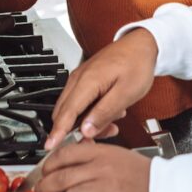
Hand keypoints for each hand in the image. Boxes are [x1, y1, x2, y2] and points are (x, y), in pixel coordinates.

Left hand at [36, 140, 155, 191]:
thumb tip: (70, 156)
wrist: (166, 191)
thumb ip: (93, 154)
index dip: (48, 164)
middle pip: (59, 177)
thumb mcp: (117, 154)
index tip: (44, 171)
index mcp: (101, 152)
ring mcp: (102, 188)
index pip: (64, 154)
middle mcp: (100, 168)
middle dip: (45, 187)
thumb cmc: (144, 175)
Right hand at [46, 29, 157, 148]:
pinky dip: (90, 113)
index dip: (58, 132)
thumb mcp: (126, 94)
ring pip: (73, 109)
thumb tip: (86, 129)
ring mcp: (80, 79)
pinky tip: (108, 113)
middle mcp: (79, 79)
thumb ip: (104, 113)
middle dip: (76, 131)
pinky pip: (80, 102)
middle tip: (95, 140)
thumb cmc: (137, 64)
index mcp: (87, 81)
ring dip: (87, 122)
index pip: (67, 113)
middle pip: (65, 113)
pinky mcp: (85, 80)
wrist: (141, 45)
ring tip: (111, 124)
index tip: (50, 146)